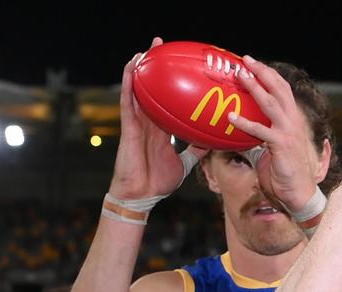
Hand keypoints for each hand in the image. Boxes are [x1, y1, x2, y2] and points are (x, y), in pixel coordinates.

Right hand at [109, 37, 207, 200]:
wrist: (142, 195)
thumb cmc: (158, 181)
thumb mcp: (184, 163)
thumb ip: (196, 151)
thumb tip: (213, 142)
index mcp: (160, 128)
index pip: (167, 100)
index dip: (172, 84)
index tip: (182, 67)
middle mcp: (148, 121)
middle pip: (152, 88)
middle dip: (157, 67)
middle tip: (164, 45)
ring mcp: (137, 122)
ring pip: (138, 89)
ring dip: (142, 67)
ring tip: (149, 47)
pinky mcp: (128, 126)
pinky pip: (128, 99)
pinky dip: (129, 81)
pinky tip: (132, 65)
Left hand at [225, 57, 323, 212]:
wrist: (300, 194)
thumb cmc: (285, 174)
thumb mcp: (273, 149)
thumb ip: (260, 136)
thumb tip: (239, 129)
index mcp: (293, 120)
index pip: (283, 90)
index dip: (269, 75)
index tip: (253, 64)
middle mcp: (293, 121)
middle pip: (279, 88)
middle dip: (263, 71)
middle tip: (245, 60)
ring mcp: (289, 132)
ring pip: (271, 102)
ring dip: (254, 87)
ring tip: (239, 76)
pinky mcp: (282, 145)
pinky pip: (260, 130)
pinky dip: (245, 122)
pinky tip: (231, 117)